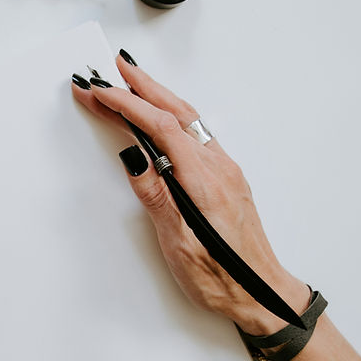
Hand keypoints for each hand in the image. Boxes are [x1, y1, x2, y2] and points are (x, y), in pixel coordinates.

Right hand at [72, 52, 307, 334]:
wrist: (262, 294)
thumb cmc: (222, 277)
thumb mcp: (178, 244)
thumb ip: (156, 197)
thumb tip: (132, 158)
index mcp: (204, 180)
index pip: (160, 127)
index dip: (126, 104)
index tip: (98, 91)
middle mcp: (218, 167)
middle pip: (176, 112)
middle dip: (142, 85)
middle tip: (114, 66)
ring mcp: (225, 169)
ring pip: (188, 119)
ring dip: (157, 95)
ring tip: (132, 80)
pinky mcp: (226, 177)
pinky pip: (196, 132)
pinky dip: (172, 114)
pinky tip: (161, 114)